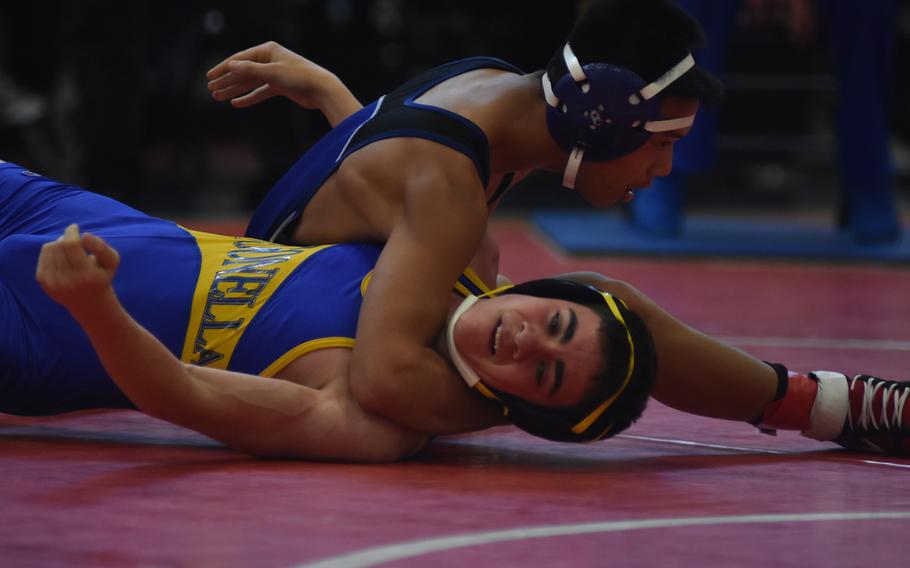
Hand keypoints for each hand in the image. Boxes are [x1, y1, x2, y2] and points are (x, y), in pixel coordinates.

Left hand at [36, 224, 120, 313]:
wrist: (89, 303)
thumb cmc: (102, 277)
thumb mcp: (111, 262)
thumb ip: (101, 247)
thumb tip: (84, 235)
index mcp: (87, 274)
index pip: (71, 245)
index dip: (71, 232)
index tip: (74, 227)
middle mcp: (69, 280)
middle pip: (60, 245)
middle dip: (66, 238)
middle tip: (74, 241)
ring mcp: (54, 283)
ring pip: (50, 248)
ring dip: (58, 244)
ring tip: (68, 249)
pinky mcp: (44, 283)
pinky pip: (44, 256)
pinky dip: (51, 251)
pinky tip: (60, 257)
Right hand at [207, 41, 341, 110]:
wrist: (322, 90)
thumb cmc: (299, 77)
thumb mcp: (272, 73)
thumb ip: (250, 70)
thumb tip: (230, 66)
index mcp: (268, 50)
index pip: (239, 59)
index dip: (223, 68)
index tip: (209, 77)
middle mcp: (270, 60)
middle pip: (243, 71)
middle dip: (226, 80)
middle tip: (211, 90)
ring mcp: (275, 73)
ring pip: (250, 82)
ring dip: (235, 89)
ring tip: (218, 97)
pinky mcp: (281, 86)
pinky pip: (260, 92)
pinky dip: (249, 97)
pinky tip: (236, 103)